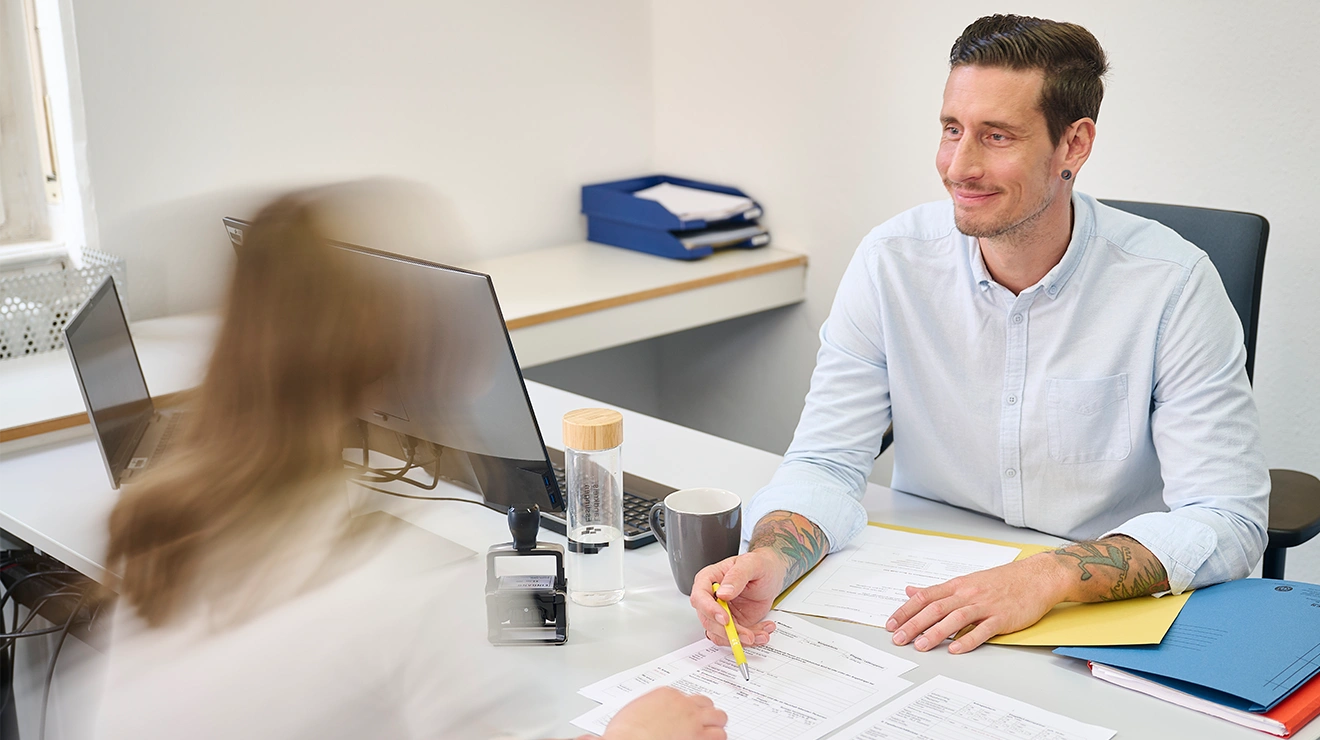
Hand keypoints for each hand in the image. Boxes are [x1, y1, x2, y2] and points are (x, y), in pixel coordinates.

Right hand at [600, 687, 726, 739]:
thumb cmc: (625, 733)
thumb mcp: (633, 712)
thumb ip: (647, 710)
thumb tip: (645, 718)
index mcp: (666, 695)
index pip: (687, 697)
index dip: (688, 708)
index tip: (686, 716)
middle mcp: (684, 705)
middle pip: (707, 703)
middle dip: (707, 713)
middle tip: (704, 722)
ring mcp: (694, 721)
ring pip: (719, 718)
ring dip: (716, 726)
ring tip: (713, 733)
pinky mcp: (700, 737)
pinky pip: (719, 736)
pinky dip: (717, 738)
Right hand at [689, 550, 784, 647]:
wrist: (771, 576)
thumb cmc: (759, 565)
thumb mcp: (751, 564)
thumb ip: (737, 576)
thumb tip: (723, 592)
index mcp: (709, 579)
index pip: (700, 597)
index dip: (709, 610)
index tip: (725, 619)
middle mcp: (712, 598)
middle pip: (708, 620)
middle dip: (728, 631)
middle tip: (747, 634)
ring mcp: (721, 613)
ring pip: (721, 634)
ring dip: (740, 639)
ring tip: (760, 634)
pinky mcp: (733, 624)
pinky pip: (734, 638)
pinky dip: (749, 640)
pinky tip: (762, 632)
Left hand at [886, 554, 1069, 653]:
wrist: (1036, 577)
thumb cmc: (1002, 581)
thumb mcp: (966, 581)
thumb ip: (938, 590)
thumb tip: (911, 591)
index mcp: (957, 585)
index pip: (924, 597)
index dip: (905, 610)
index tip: (891, 624)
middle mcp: (967, 594)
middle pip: (935, 608)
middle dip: (914, 624)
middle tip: (898, 638)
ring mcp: (985, 605)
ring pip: (955, 618)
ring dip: (936, 633)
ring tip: (921, 646)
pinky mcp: (1002, 618)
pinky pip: (982, 630)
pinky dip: (967, 639)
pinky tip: (955, 649)